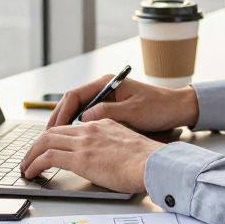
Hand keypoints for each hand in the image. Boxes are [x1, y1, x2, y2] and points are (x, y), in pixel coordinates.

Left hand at [19, 119, 162, 192]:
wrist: (154, 163)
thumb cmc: (148, 160)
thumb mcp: (128, 145)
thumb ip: (112, 147)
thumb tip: (105, 160)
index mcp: (103, 124)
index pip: (70, 128)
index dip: (54, 137)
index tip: (47, 149)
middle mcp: (90, 129)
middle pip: (53, 131)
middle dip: (36, 145)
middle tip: (29, 158)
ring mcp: (84, 142)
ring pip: (45, 141)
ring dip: (31, 155)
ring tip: (25, 167)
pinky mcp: (80, 157)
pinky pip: (48, 157)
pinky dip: (35, 163)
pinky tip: (31, 172)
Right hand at [47, 75, 198, 130]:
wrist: (178, 109)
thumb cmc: (160, 107)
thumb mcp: (133, 111)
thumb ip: (107, 113)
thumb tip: (83, 120)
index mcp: (108, 83)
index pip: (75, 95)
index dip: (61, 112)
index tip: (53, 128)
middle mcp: (105, 88)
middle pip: (72, 102)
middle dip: (58, 119)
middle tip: (46, 137)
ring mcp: (107, 99)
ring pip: (78, 111)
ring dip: (66, 125)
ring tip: (55, 141)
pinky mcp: (111, 109)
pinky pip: (88, 117)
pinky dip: (78, 128)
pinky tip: (74, 140)